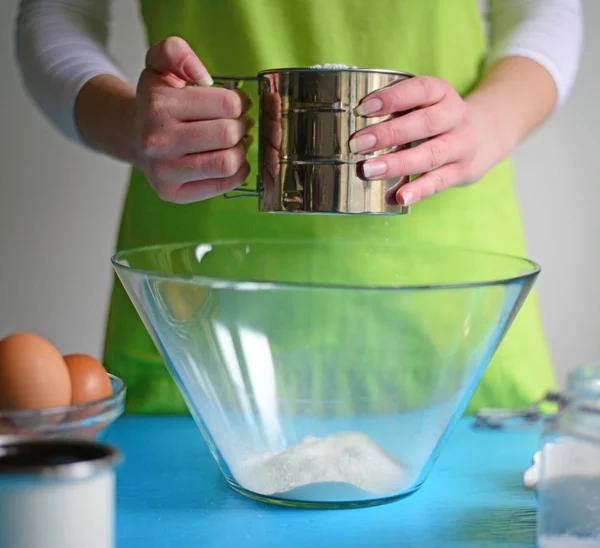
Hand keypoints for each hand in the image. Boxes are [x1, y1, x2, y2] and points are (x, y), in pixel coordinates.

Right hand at [134, 37, 252, 203]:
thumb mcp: (159, 65)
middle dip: (242, 126)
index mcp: (158, 106)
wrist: (134, 138)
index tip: (237, 103)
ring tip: (236, 142)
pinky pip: (225, 184)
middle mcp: (157, 141)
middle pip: (229, 133)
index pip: (226, 104)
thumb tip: (201, 74)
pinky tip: (230, 159)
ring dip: (241, 150)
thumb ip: (175, 51)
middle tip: (239, 123)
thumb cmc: (156, 102)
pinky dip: (238, 171)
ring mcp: (165, 171)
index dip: (240, 101)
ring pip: (228, 162)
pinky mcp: (174, 193)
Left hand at [350, 76, 499, 205]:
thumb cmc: (435, 119)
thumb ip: (395, 110)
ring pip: (430, 155)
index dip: (392, 98)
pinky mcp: (461, 171)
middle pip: (424, 124)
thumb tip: (349, 124)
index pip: (420, 89)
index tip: (362, 108)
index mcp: (442, 93)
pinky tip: (398, 197)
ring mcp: (461, 145)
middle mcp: (455, 116)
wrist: (483, 136)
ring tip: (368, 171)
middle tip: (357, 144)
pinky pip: (439, 182)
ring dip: (397, 164)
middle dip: (388, 134)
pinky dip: (418, 190)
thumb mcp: (423, 104)